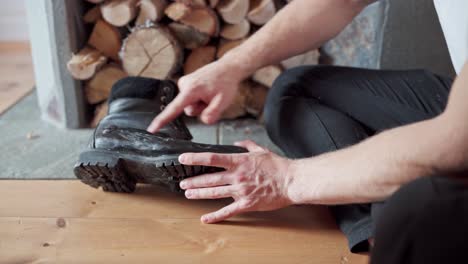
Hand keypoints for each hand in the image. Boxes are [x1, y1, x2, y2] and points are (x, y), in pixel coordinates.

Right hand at [147, 59, 246, 132]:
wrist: (228, 68)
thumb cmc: (226, 83)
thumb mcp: (223, 102)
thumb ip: (213, 113)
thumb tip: (205, 121)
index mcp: (190, 90)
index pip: (174, 109)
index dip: (162, 120)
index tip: (152, 129)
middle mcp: (184, 85)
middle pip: (188, 110)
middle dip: (200, 109)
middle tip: (212, 98)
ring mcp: (184, 83)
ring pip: (189, 105)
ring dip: (200, 103)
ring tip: (211, 93)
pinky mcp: (186, 83)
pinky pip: (191, 99)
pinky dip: (199, 98)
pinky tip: (207, 90)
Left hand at [178, 140, 294, 223]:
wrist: (291, 181)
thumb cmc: (278, 166)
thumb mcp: (261, 150)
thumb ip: (247, 145)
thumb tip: (238, 142)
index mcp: (239, 161)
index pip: (211, 158)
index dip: (195, 158)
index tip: (183, 158)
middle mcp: (237, 176)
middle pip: (209, 178)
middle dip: (193, 181)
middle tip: (182, 182)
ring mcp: (240, 191)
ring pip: (214, 193)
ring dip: (199, 194)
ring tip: (188, 194)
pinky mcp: (246, 204)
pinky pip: (227, 211)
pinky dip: (215, 216)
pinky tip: (205, 218)